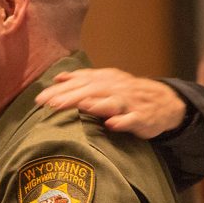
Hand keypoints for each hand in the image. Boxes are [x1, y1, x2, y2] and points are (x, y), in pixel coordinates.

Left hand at [35, 68, 186, 138]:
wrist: (164, 102)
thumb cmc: (128, 94)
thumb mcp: (106, 82)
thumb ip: (82, 80)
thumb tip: (58, 78)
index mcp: (105, 80)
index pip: (78, 83)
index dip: (59, 91)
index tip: (39, 99)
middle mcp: (116, 88)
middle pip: (91, 91)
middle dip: (70, 97)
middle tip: (51, 104)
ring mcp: (130, 103)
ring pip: (111, 102)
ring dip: (96, 105)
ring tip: (80, 106)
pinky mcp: (142, 117)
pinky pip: (132, 119)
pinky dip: (122, 121)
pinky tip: (111, 124)